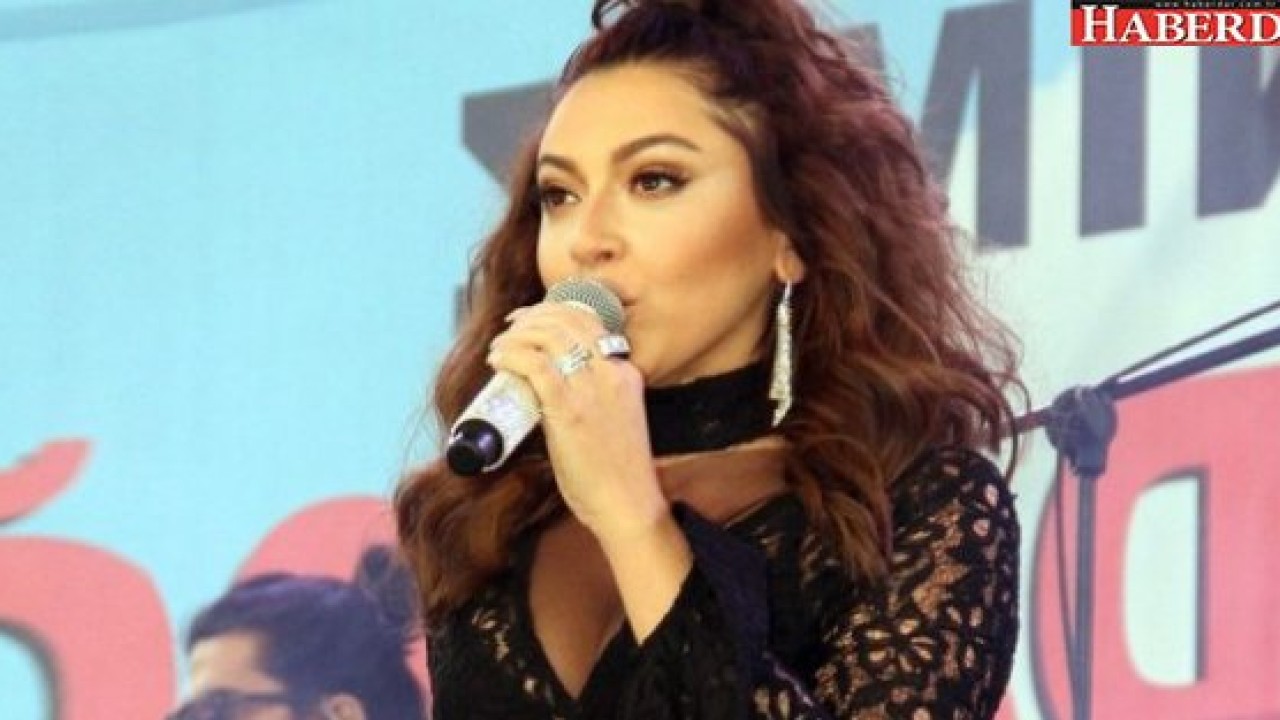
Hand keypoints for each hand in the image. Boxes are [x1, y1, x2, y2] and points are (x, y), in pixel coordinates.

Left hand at [487, 303, 667, 541]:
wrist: (628, 503)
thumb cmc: (617, 471)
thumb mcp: (617, 417)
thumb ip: (594, 395)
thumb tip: (550, 385)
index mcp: (625, 373)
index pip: (590, 322)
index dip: (555, 312)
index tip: (532, 319)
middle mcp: (611, 372)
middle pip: (566, 321)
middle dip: (532, 317)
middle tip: (511, 328)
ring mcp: (591, 389)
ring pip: (548, 337)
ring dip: (517, 335)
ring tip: (500, 346)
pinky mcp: (568, 409)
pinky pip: (534, 366)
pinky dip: (511, 356)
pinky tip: (498, 360)